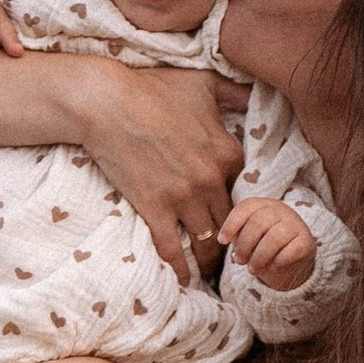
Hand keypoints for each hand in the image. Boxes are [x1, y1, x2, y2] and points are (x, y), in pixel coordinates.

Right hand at [60, 58, 245, 282]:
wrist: (106, 103)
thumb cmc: (152, 89)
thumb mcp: (203, 83)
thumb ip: (234, 92)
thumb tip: (256, 94)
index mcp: (226, 151)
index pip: (245, 187)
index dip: (241, 202)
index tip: (240, 216)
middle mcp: (210, 179)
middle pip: (230, 221)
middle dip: (233, 238)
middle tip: (232, 252)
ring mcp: (183, 197)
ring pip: (207, 241)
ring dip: (210, 260)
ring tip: (211, 270)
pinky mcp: (155, 209)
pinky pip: (174, 249)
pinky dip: (181, 268)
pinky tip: (185, 280)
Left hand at [220, 195, 319, 288]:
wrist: (291, 263)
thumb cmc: (264, 247)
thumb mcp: (249, 238)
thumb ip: (238, 235)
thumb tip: (224, 238)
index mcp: (264, 205)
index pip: (246, 207)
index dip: (231, 224)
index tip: (222, 241)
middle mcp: (281, 210)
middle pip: (258, 223)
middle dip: (245, 245)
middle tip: (240, 260)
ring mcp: (296, 224)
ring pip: (274, 238)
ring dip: (259, 257)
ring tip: (253, 269)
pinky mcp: (306, 241)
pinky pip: (290, 251)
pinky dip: (278, 262)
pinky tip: (272, 267)